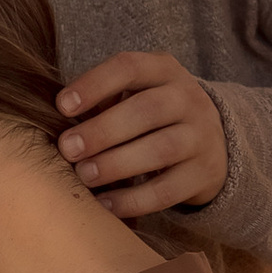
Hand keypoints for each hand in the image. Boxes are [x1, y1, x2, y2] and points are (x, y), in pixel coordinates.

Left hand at [56, 51, 227, 218]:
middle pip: (147, 110)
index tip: (62, 107)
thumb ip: (103, 100)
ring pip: (161, 150)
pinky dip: (133, 200)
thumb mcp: (135, 93)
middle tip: (67, 148)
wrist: (211, 142)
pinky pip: (167, 190)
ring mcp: (201, 137)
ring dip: (116, 164)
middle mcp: (188, 99)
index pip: (130, 67)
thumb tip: (60, 124)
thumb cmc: (151, 115)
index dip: (94, 85)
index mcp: (164, 70)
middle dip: (102, 130)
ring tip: (83, 175)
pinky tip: (104, 204)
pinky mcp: (205, 174)